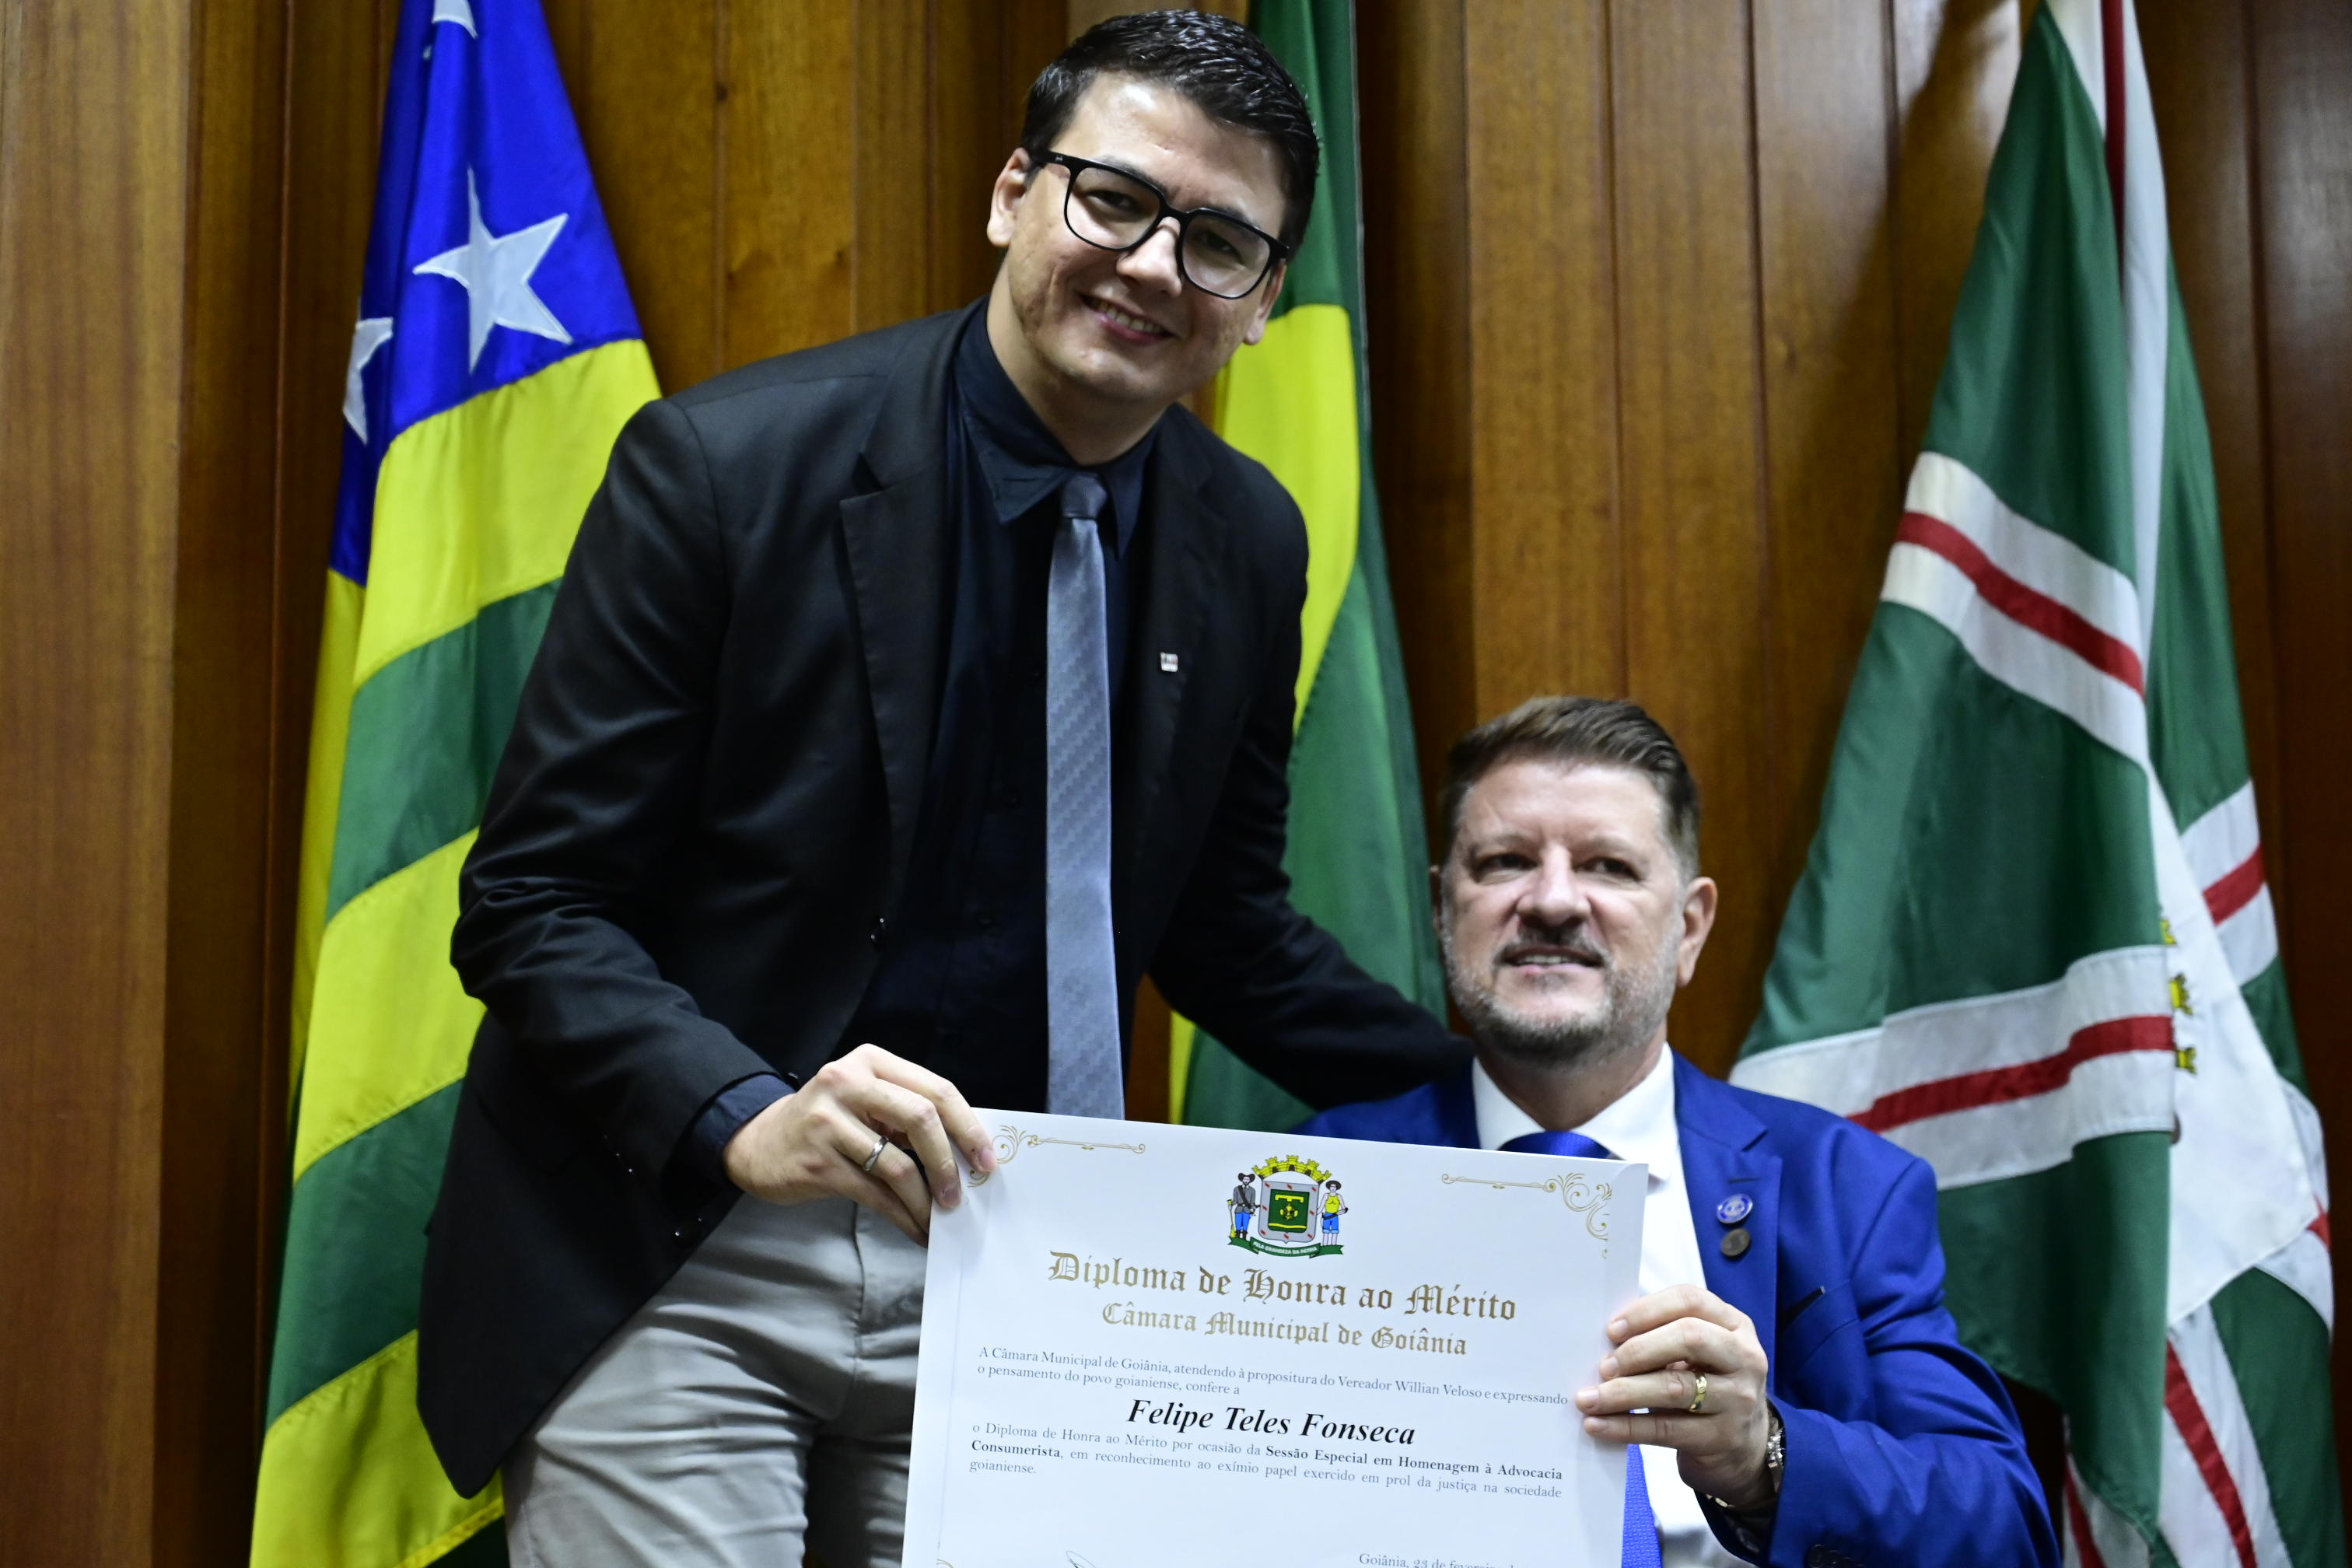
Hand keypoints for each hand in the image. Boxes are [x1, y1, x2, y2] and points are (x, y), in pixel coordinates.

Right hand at [720, 1043, 997, 1244]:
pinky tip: (915, 1229)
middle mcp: (847, 1083)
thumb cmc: (827, 1123)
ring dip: (925, 1200)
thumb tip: (967, 1150)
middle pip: (921, 1119)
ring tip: (938, 1218)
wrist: (758, 1143)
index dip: (968, 1126)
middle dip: (949, 1162)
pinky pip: (874, 1194)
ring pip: (898, 1165)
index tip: (987, 1159)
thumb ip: (907, 1112)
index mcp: (870, 1062)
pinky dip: (902, 1216)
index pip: (935, 1089)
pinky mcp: (818, 1161)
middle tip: (962, 1193)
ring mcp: (828, 1122)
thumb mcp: (864, 1100)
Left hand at [1576, 1283, 1774, 1507]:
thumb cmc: (1707, 1385)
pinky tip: (1597, 1425)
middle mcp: (1744, 1357)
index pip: (1690, 1300)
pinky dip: (1626, 1426)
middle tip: (1603, 1366)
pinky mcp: (1723, 1438)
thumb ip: (1663, 1337)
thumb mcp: (1699, 1354)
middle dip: (1639, 1349)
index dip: (1646, 1311)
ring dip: (1623, 1392)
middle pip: (1690, 1338)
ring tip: (1588, 1399)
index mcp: (1733, 1325)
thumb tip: (1604, 1340)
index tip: (1611, 1329)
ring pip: (1675, 1387)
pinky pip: (1666, 1430)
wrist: (1743, 1447)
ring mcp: (1738, 1399)